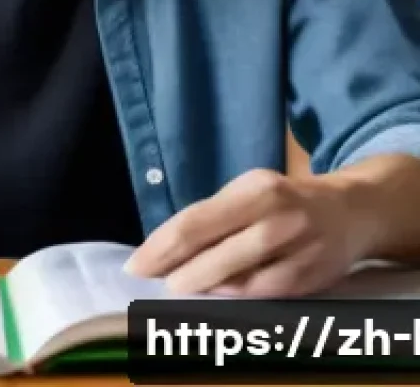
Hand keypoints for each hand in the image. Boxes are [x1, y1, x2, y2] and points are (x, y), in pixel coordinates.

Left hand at [124, 168, 376, 297]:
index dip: (162, 246)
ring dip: (206, 287)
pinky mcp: (312, 276)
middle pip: (216, 251)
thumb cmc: (282, 201)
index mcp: (253, 188)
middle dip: (178, 271)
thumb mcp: (248, 191)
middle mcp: (276, 215)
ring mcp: (298, 247)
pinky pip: (266, 294)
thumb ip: (214, 215)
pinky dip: (238, 297)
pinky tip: (219, 296)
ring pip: (241, 278)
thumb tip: (167, 248)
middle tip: (153, 280)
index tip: (136, 264)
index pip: (196, 220)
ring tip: (180, 288)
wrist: (350, 211)